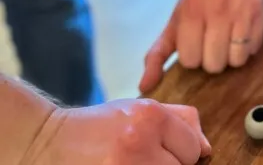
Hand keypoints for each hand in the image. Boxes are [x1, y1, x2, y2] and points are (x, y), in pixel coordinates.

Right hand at [26, 99, 210, 164]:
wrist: (50, 144)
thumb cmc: (100, 126)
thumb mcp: (139, 109)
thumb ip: (179, 120)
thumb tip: (206, 147)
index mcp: (150, 117)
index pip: (193, 148)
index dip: (180, 151)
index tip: (160, 149)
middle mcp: (139, 143)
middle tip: (143, 158)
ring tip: (134, 164)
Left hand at [140, 0, 262, 92]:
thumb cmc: (194, 0)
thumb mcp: (173, 23)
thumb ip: (156, 55)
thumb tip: (144, 87)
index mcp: (191, 13)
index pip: (191, 60)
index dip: (193, 57)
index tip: (195, 44)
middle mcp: (217, 10)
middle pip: (215, 64)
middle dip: (212, 59)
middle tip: (212, 43)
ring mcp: (240, 9)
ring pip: (237, 59)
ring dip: (231, 56)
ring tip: (227, 41)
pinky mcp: (259, 10)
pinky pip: (254, 48)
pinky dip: (247, 48)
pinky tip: (241, 33)